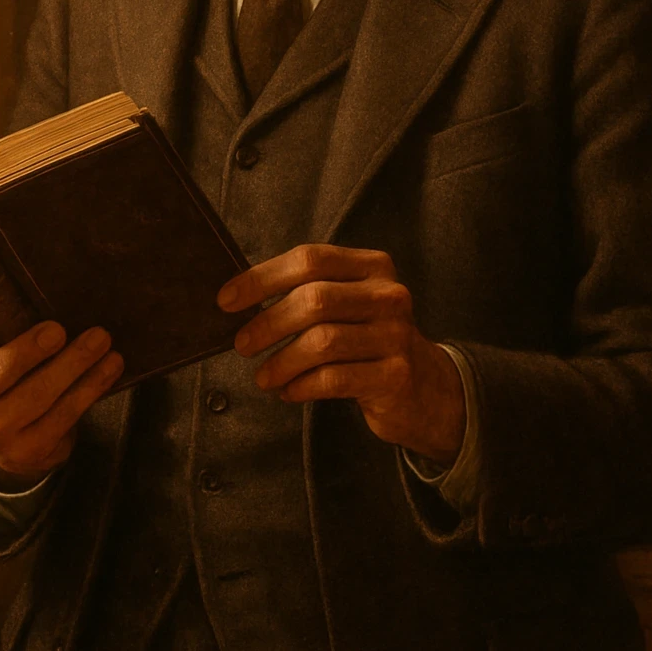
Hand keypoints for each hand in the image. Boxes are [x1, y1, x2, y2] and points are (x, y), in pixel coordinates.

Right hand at [0, 298, 123, 490]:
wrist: (12, 438)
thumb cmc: (3, 372)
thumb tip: (46, 278)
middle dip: (27, 352)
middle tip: (58, 330)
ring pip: (37, 396)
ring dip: (74, 365)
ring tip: (101, 340)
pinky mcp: (26, 450)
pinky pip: (64, 416)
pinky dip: (91, 388)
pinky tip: (111, 367)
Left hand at [218, 244, 464, 463]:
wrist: (425, 387)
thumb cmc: (367, 340)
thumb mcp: (346, 304)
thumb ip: (305, 292)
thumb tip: (238, 297)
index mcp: (372, 266)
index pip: (309, 259)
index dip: (262, 278)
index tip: (226, 300)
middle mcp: (389, 294)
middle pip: (313, 299)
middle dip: (267, 324)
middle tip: (241, 345)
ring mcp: (396, 335)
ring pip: (322, 342)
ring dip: (281, 362)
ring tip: (263, 377)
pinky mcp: (395, 375)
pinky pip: (334, 379)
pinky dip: (302, 386)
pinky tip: (288, 391)